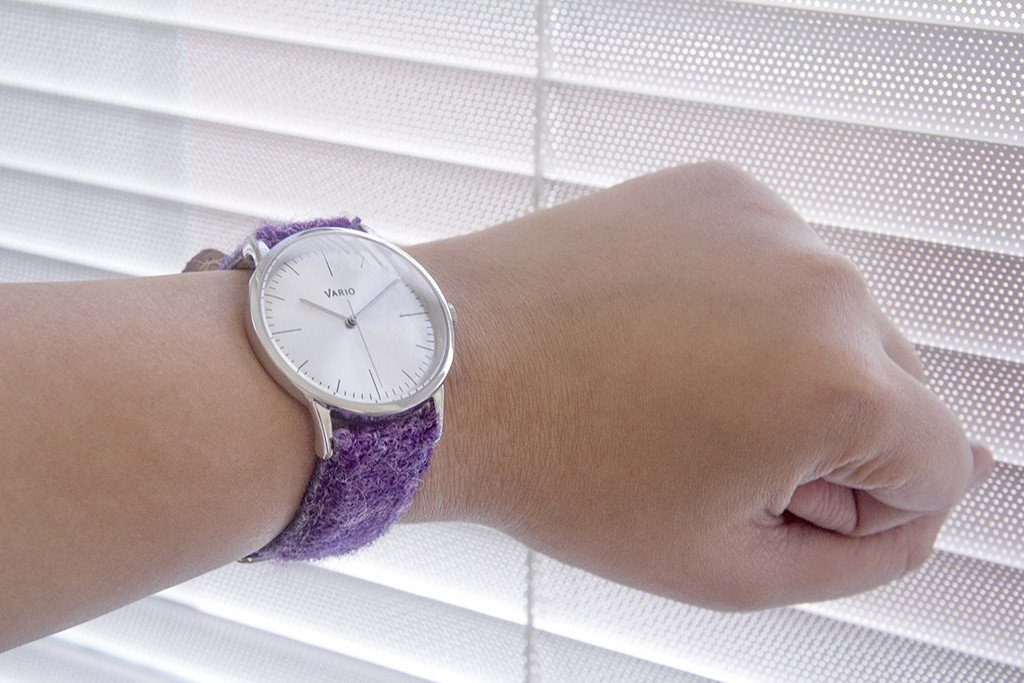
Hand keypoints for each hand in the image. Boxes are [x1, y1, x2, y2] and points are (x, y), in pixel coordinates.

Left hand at [406, 161, 993, 609]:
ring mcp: (770, 224)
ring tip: (674, 387)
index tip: (768, 497)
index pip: (937, 469)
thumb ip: (862, 553)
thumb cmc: (561, 468)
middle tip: (706, 448)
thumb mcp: (724, 568)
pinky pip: (776, 268)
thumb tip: (941, 494)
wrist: (453, 371)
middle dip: (824, 434)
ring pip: (838, 324)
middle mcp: (822, 284)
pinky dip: (741, 305)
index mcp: (838, 386)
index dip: (855, 506)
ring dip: (785, 366)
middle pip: (896, 388)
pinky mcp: (721, 191)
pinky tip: (663, 332)